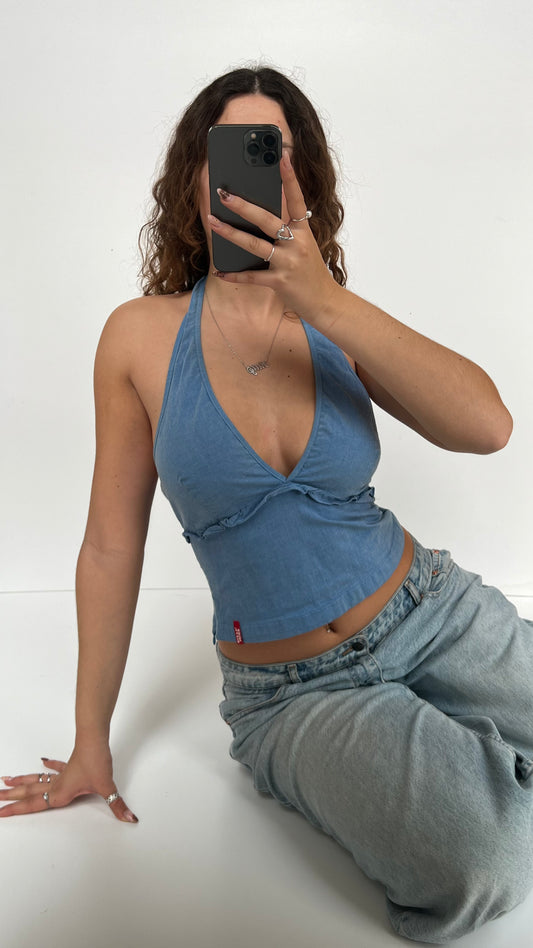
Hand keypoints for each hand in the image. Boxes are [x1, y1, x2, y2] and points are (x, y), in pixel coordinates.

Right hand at [0, 746, 137, 821]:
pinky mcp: (69, 764)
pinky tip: (41, 761)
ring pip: (36, 779)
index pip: (32, 805)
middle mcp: (56, 785)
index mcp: (59, 794)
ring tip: (5, 780)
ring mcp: (61, 774)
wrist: (95, 739)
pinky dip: (47, 765)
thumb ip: (118, 807)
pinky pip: (54, 767)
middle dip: (10, 797)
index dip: (15, 811)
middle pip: (28, 792)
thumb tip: (131, 819)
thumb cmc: (96, 762)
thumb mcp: (107, 788)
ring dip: (21, 781)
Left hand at [207, 149, 341, 321]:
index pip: (296, 199)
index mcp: (304, 231)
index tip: (282, 157)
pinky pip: (252, 276)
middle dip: (243, 206)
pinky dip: (235, 274)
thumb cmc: (310, 272)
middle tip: (224, 193)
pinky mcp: (280, 282)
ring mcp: (288, 263)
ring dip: (230, 233)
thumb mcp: (304, 246)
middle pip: (266, 220)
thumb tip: (257, 217)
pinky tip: (220, 271)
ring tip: (213, 222)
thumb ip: (287, 231)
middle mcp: (297, 243)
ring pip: (254, 245)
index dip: (290, 178)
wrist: (325, 302)